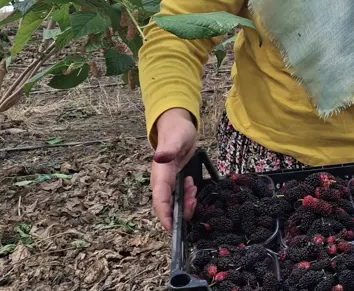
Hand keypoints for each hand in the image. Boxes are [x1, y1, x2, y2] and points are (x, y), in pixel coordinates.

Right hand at [150, 108, 197, 231]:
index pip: (160, 200)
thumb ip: (169, 149)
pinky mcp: (176, 182)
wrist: (178, 126)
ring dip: (186, 203)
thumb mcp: (176, 138)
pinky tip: (194, 189)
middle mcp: (162, 181)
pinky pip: (180, 196)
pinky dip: (188, 197)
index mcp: (160, 174)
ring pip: (174, 203)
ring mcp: (169, 182)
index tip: (172, 228)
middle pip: (167, 206)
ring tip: (194, 191)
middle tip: (194, 200)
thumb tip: (159, 157)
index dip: (164, 215)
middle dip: (181, 210)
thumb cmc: (176, 131)